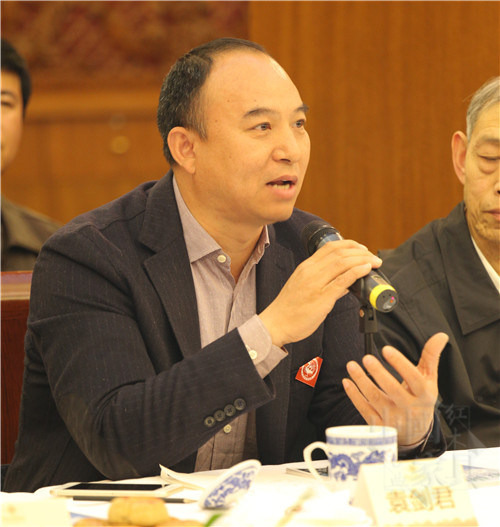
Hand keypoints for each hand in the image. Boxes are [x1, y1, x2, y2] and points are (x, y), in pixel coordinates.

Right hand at [259, 240, 381, 346]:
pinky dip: (357, 272)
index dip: (350, 244)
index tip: (361, 248)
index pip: (330, 247)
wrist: (276, 324)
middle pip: (339, 252)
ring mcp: (315, 283)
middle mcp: (310, 271)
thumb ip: (322, 281)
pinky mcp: (321, 298)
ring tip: (374, 263)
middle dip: (360, 251)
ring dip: (362, 260)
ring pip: (343, 263)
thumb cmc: (289, 308)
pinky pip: (342, 280)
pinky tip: (366, 270)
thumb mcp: (303, 286)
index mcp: (306, 267)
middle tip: (372, 257)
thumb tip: (345, 281)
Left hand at [342, 332, 447, 445]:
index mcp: (423, 394)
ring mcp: (393, 417)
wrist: (416, 434)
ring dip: (361, 381)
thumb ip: (431, 357)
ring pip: (375, 398)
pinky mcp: (379, 425)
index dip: (400, 363)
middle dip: (379, 373)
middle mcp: (408, 407)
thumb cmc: (421, 400)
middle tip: (367, 358)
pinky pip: (364, 409)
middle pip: (393, 389)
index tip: (386, 349)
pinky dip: (354, 396)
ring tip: (352, 366)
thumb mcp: (430, 380)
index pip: (413, 378)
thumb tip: (441, 336)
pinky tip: (347, 382)